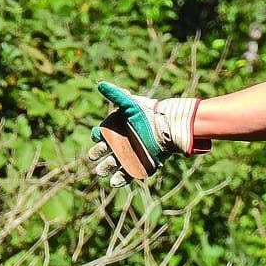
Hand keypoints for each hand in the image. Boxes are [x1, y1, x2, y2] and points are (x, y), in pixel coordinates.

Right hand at [88, 81, 207, 186]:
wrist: (169, 126)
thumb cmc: (149, 114)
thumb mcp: (132, 104)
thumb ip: (117, 95)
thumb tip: (100, 84)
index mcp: (113, 131)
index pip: (98, 135)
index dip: (96, 136)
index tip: (98, 134)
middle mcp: (118, 145)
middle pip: (101, 152)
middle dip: (97, 155)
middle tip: (96, 156)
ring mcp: (128, 156)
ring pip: (112, 165)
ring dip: (105, 169)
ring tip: (102, 171)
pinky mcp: (139, 165)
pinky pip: (127, 174)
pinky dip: (120, 179)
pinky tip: (114, 182)